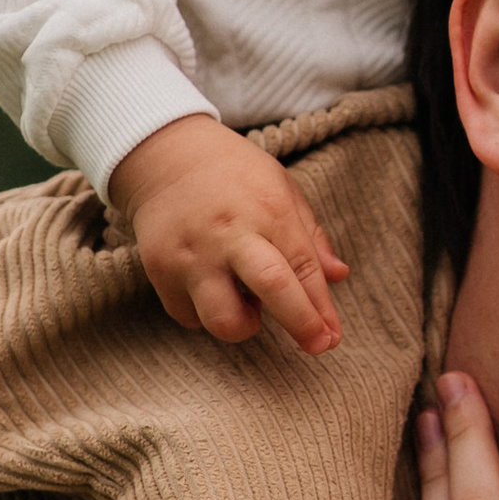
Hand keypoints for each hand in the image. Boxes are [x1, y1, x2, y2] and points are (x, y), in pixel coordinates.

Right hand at [109, 118, 350, 352]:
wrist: (165, 154)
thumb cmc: (235, 175)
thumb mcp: (282, 188)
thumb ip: (310, 235)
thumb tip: (339, 276)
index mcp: (268, 208)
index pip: (303, 267)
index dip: (321, 309)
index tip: (331, 337)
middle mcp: (230, 232)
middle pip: (271, 287)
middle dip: (300, 323)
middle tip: (316, 344)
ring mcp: (192, 254)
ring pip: (222, 319)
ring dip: (243, 325)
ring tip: (246, 303)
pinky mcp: (159, 269)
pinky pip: (189, 316)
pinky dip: (206, 313)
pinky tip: (212, 288)